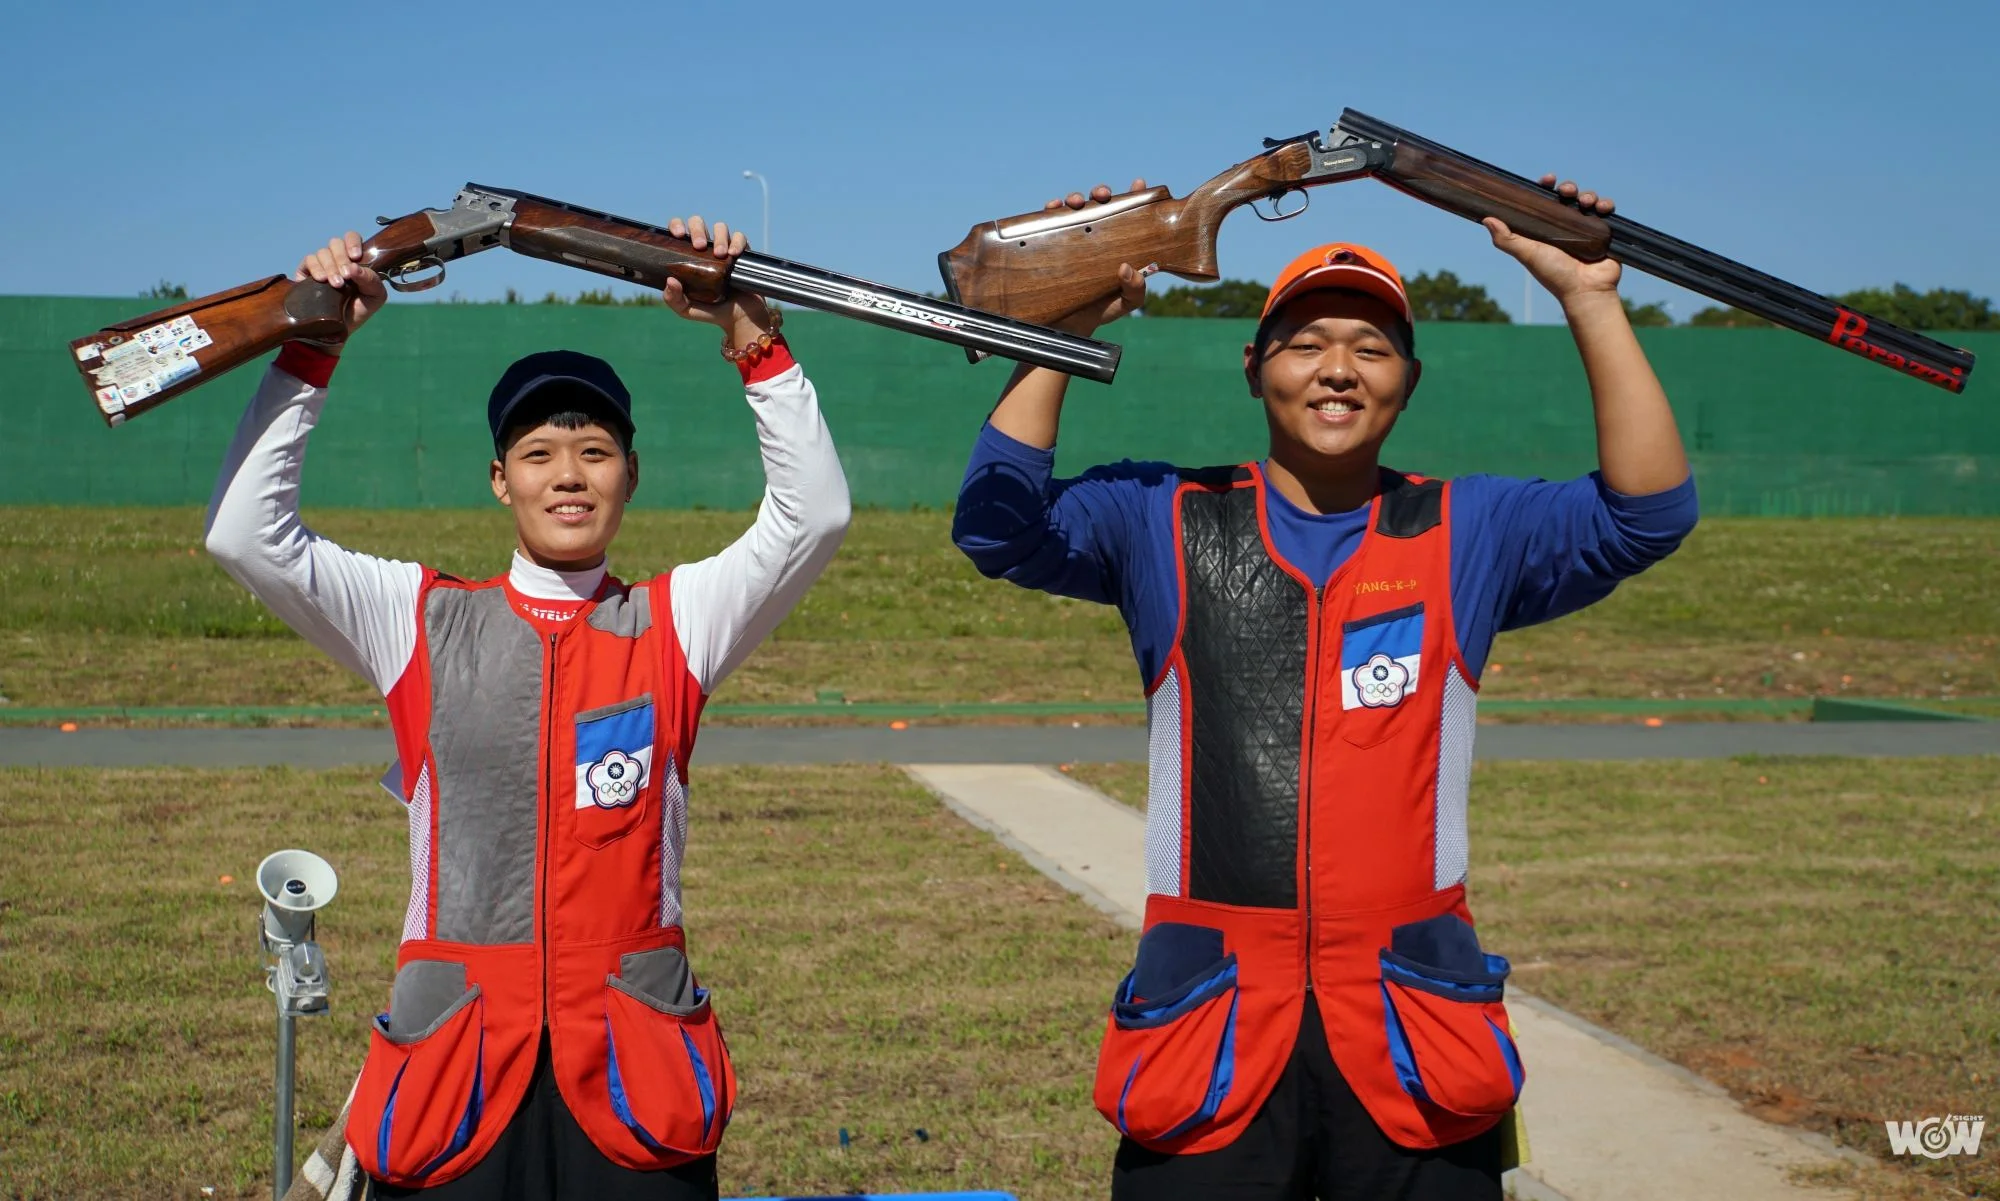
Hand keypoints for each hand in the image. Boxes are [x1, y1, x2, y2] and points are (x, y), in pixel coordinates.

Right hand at [290, 232, 388, 345]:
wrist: (338, 329)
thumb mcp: (375, 296)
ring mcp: (322, 264)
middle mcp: (338, 258)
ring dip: (330, 267)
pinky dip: (316, 268)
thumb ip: (371, 279)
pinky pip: (309, 260)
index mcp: (356, 260)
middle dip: (342, 259)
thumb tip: (354, 266)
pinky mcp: (306, 272)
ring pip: (323, 252)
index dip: (353, 242)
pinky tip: (321, 280)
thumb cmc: (359, 311)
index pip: (352, 238)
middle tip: (345, 277)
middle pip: (336, 243)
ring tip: (335, 285)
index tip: (356, 256)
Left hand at [660, 215, 772, 346]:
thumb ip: (673, 299)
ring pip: (720, 227)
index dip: (677, 225)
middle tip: (700, 246)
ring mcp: (724, 249)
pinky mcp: (742, 253)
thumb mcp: (686, 310)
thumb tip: (669, 280)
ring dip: (719, 237)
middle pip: (698, 223)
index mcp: (688, 256)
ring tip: (721, 256)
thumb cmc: (711, 312)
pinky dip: (737, 242)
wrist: (740, 319)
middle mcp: (706, 249)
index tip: (678, 235)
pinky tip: (734, 254)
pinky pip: (740, 237)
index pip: (679, 231)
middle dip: (698, 229)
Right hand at [1044, 180, 1153, 334]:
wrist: (1068, 329)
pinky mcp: (1049, 245)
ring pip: (1073, 209)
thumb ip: (1135, 290)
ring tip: (1076, 202)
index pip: (1127, 215)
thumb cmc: (1099, 311)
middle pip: (1098, 206)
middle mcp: (1094, 237)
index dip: (1134, 197)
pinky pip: (1047, 222)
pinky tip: (1052, 209)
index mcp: (1115, 244)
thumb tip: (1127, 267)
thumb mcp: (1125, 303)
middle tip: (1102, 195)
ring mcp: (1071, 240)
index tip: (1138, 184)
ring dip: (1075, 198)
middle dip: (1101, 194)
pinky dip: (1049, 211)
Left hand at [1483, 175, 1621, 306]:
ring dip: (1588, 194)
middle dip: (1568, 188)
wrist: (1585, 290)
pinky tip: (1602, 207)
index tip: (1547, 180)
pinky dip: (1606, 204)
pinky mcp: (1605, 231)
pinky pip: (1606, 211)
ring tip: (1586, 202)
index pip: (1545, 201)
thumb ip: (1507, 239)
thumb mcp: (1528, 254)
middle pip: (1568, 197)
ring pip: (1587, 200)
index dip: (1546, 188)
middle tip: (1566, 191)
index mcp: (1548, 228)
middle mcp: (1566, 227)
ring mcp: (1587, 228)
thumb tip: (1486, 219)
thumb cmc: (1555, 274)